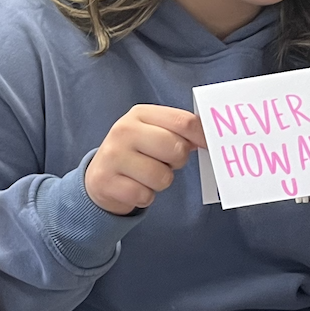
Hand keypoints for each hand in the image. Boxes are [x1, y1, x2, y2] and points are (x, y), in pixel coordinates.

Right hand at [83, 105, 205, 214]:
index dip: (203, 136)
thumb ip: (178, 131)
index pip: (183, 121)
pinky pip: (145, 196)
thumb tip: (210, 139)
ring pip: (162, 177)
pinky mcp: (106, 182)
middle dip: (178, 161)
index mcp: (140, 114)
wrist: (99, 176)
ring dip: (161, 182)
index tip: (209, 147)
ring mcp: (113, 156)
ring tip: (146, 175)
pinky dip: (145, 196)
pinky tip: (134, 187)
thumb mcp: (153, 132)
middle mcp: (124, 130)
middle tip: (166, 162)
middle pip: (176, 148)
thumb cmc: (137, 153)